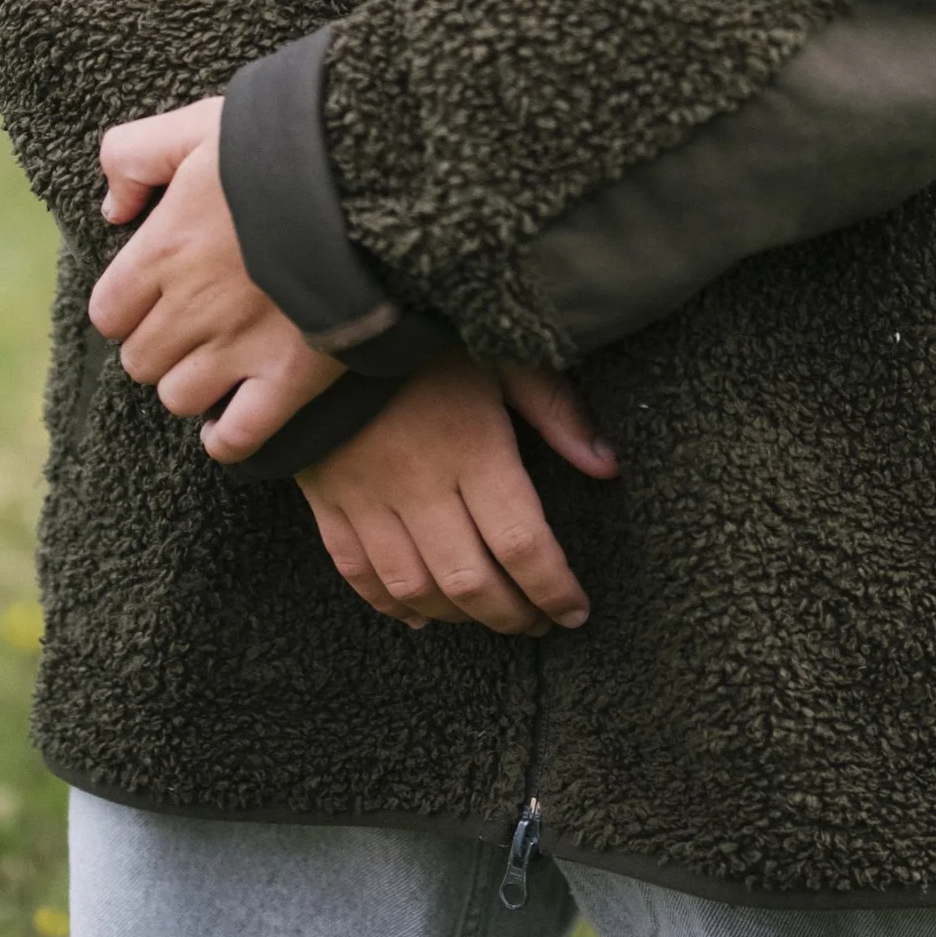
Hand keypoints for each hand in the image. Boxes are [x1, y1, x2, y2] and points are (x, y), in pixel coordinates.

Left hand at [89, 96, 342, 464]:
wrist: (369, 175)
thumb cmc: (282, 144)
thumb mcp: (198, 123)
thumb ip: (135, 153)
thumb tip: (111, 209)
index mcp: (164, 249)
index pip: (109, 311)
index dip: (129, 302)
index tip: (157, 288)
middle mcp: (191, 309)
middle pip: (140, 360)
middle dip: (160, 341)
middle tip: (193, 318)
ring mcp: (240, 349)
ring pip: (179, 398)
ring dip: (192, 382)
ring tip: (219, 357)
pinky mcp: (290, 377)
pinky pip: (238, 436)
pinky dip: (226, 437)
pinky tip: (230, 418)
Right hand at [298, 353, 616, 636]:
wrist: (331, 315)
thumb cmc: (427, 334)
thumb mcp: (501, 355)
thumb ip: (555, 410)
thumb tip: (607, 465)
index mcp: (471, 448)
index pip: (522, 544)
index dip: (554, 589)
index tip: (577, 611)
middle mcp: (419, 485)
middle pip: (470, 582)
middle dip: (512, 615)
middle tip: (539, 622)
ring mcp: (367, 497)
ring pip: (413, 587)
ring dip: (457, 616)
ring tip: (488, 617)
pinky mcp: (328, 498)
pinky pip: (355, 570)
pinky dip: (388, 604)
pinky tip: (418, 614)